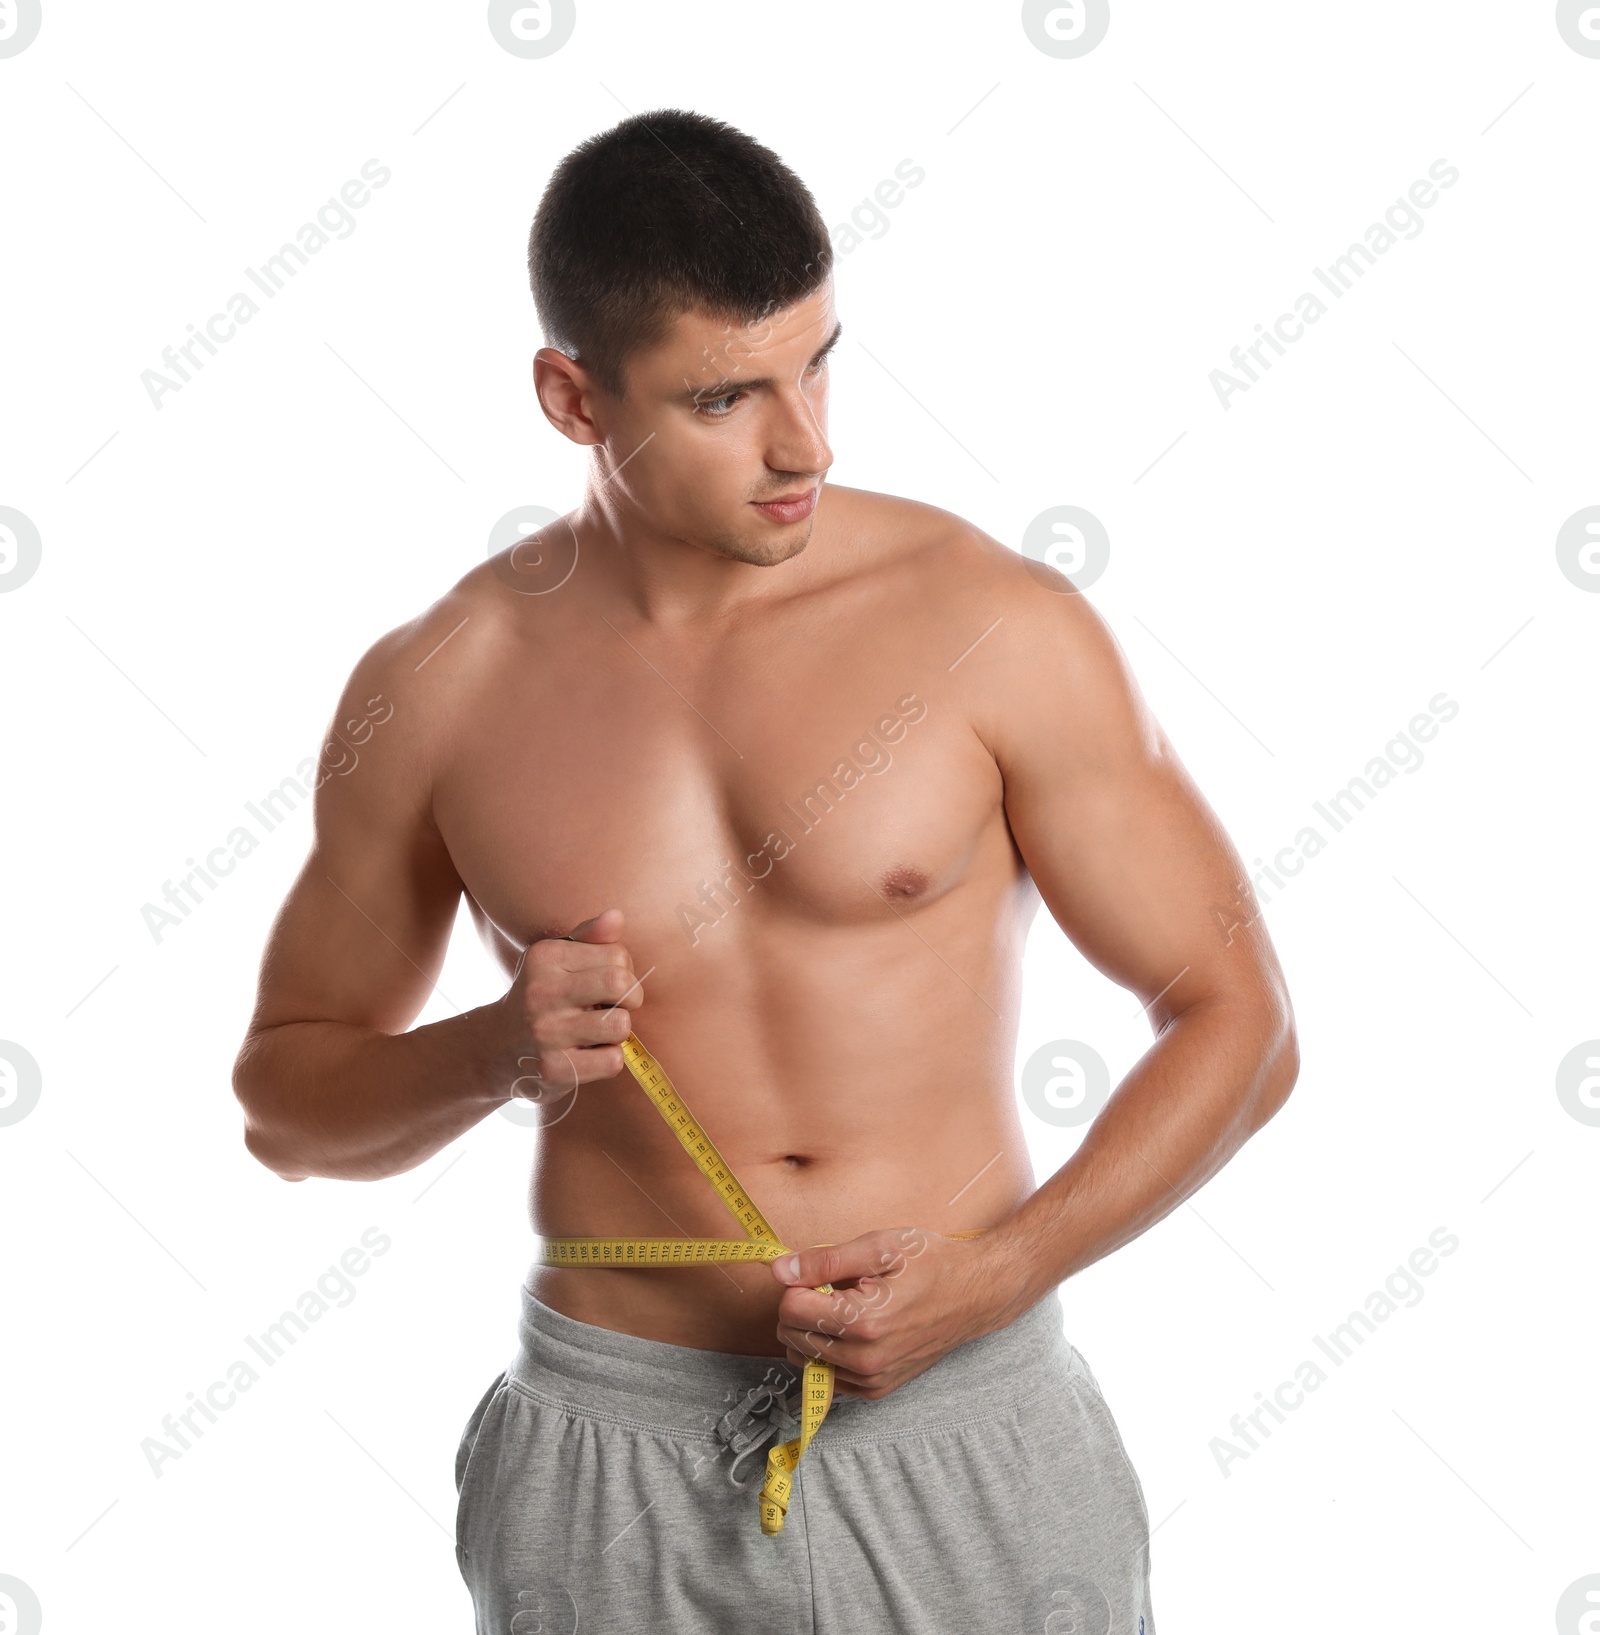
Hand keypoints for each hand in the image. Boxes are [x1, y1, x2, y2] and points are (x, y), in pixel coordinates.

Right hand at [492, 909, 642, 1108]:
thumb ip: (588, 936)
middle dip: (632, 997)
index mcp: (546, 957)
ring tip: (598, 1030)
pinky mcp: (555, 1069)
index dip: (624, 970)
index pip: (618, 955)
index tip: (606, 984)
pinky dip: (609, 1059)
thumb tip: (616, 916)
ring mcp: (547, 1033)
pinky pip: (612, 1061)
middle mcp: (542, 992)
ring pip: (621, 1026)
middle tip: (617, 1006)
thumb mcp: (554, 959)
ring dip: (618, 1031)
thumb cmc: (539, 995)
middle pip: (621, 985)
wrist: (495, 1046)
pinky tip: (589, 1054)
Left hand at [769, 1228, 1023, 1398]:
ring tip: (846, 1306)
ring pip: (803, 1358)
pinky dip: (828, 1350)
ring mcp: (872, 1380)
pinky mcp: (876, 1390)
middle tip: (837, 1286)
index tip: (821, 1271)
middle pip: (790, 1336)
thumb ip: (825, 1260)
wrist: (976, 1294)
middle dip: (802, 1305)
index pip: (790, 1309)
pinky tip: (853, 1328)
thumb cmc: (931, 1262)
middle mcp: (865, 1360)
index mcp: (864, 1321)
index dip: (798, 1282)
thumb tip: (779, 1269)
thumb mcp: (880, 1246)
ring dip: (812, 1330)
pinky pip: (826, 1374)